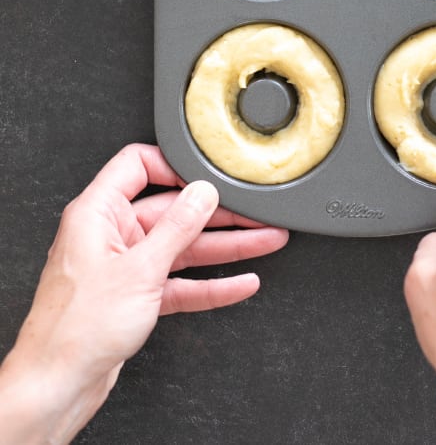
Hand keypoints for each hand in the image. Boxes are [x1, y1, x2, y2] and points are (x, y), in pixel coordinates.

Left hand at [0, 143, 287, 444]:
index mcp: (98, 213)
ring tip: (264, 240)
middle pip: (172, 211)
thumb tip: (202, 193)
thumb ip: (177, 227)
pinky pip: (181, 282)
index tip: (208, 173)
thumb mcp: (139, 269)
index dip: (175, 165)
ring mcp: (126, 266)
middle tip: (254, 212)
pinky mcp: (136, 297)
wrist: (58, 384)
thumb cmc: (77, 327)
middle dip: (217, 214)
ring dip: (225, 247)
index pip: (137, 165)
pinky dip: (211, 284)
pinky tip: (240, 283)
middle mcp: (111, 235)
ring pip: (183, 248)